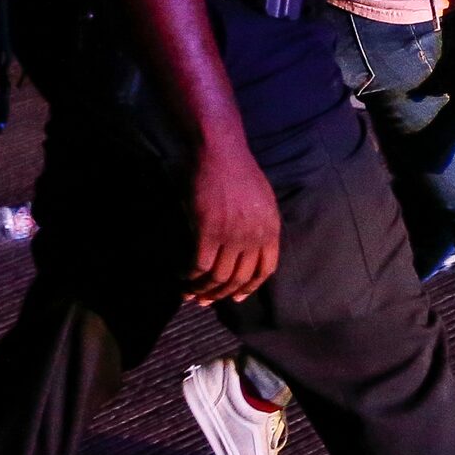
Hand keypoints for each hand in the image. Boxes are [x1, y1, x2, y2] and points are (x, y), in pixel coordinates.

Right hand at [182, 140, 280, 306]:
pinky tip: (182, 277)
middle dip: (222, 294)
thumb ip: (261, 228)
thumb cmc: (241, 173)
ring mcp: (231, 234)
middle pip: (239, 278)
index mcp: (271, 230)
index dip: (250, 287)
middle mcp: (253, 236)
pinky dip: (190, 276)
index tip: (237, 297)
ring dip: (204, 289)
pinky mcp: (208, 230)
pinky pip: (200, 265)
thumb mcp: (264, 202)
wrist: (222, 153)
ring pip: (219, 276)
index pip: (265, 270)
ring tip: (192, 294)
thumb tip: (251, 251)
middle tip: (207, 301)